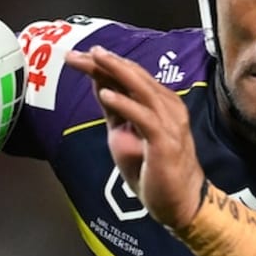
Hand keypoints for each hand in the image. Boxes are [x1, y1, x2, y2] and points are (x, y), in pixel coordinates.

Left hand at [64, 46, 205, 229]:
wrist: (179, 203)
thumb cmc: (153, 170)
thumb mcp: (126, 133)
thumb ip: (116, 109)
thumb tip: (100, 83)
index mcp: (159, 102)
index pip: (130, 75)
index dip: (104, 64)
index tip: (77, 56)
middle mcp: (167, 107)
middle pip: (134, 76)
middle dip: (105, 62)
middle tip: (78, 53)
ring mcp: (169, 122)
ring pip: (142, 89)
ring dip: (116, 72)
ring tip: (94, 59)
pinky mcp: (165, 141)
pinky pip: (144, 117)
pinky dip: (124, 104)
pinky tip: (106, 94)